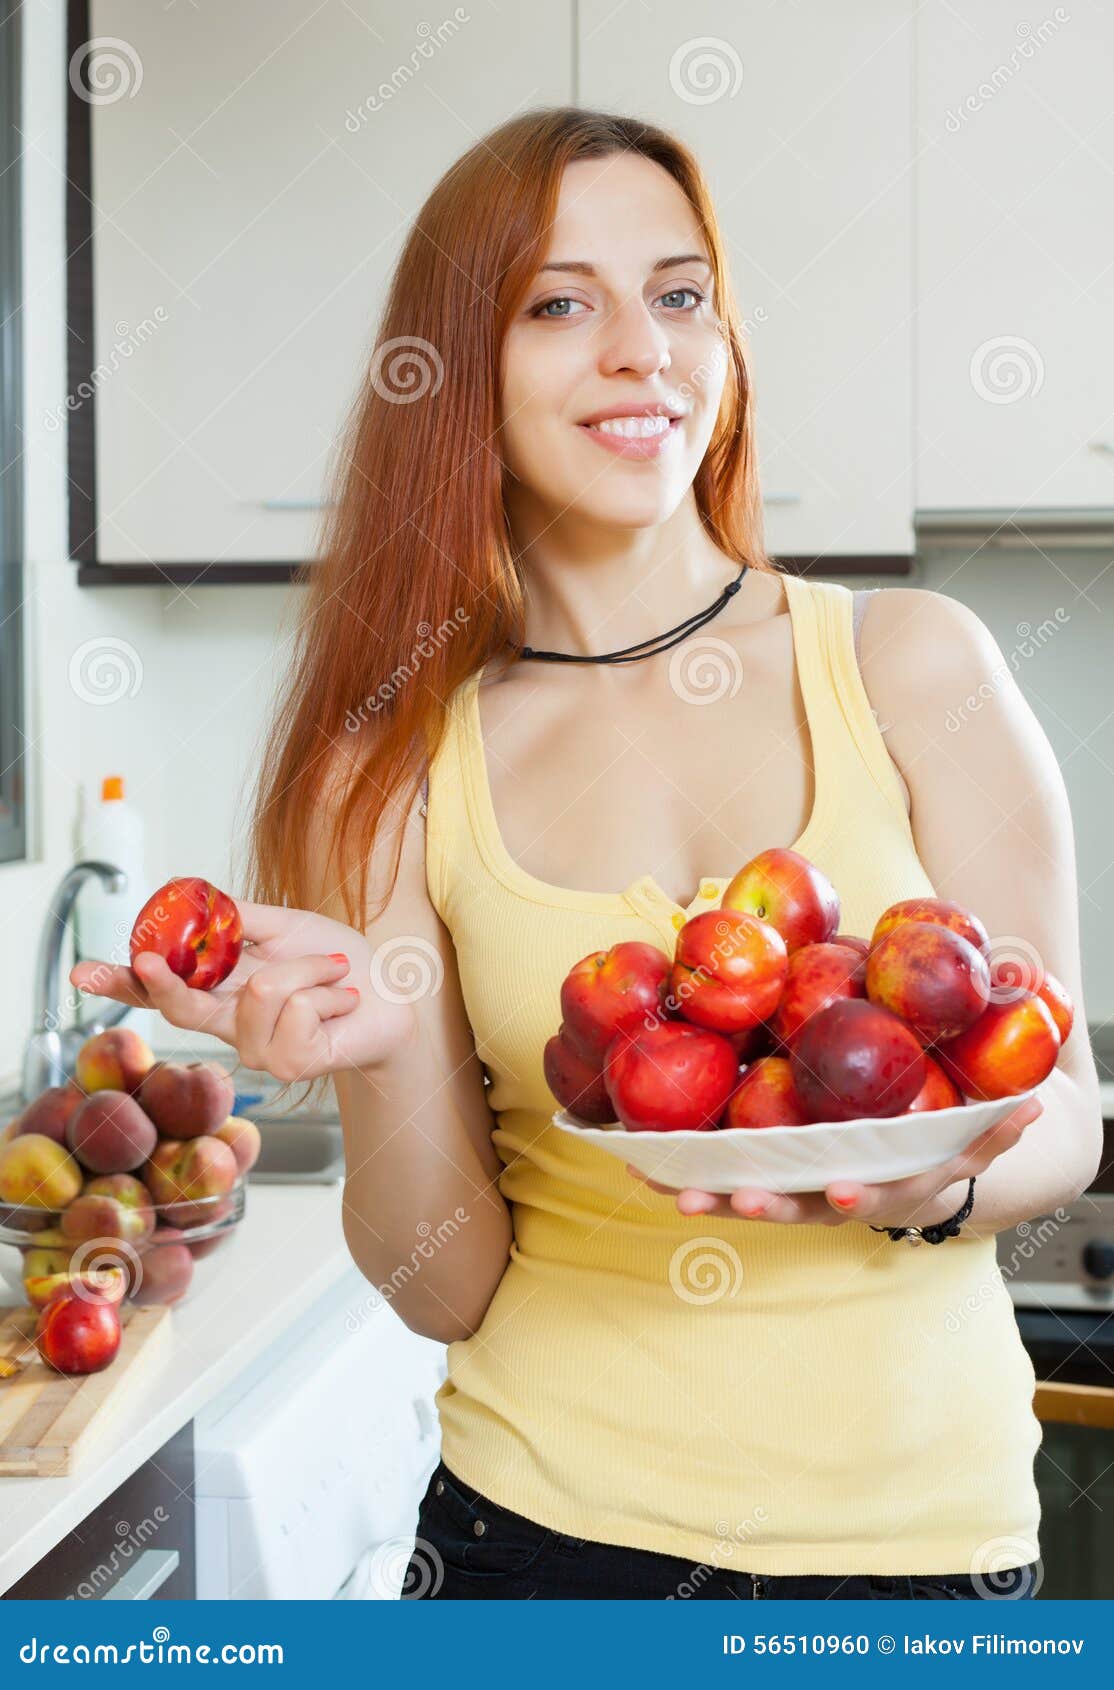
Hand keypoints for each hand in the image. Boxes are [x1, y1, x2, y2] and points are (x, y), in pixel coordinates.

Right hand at [69, 900, 416, 1081]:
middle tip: (148, 959)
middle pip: (179, 1009)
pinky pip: (296, 1008)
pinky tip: (341, 1000)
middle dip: (163, 983)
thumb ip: (239, 920)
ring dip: (308, 969)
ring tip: (331, 976)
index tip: (83, 973)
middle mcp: (231, 1027)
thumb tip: (195, 899)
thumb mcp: (284, 929)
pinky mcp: (290, 1065)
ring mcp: (257, 1051)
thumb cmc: (338, 964)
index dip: (119, 986)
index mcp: (221, 993)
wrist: (392, 994)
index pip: (159, 993)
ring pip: (262, 991)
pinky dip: (327, 989)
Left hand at [625, 1095, 1042, 1227]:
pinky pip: (719, 1178)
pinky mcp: (762, 1176)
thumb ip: (997, 1125)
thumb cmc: (936, 1145)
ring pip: (746, 1197)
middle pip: (793, 1209)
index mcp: (883, 1186)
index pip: (870, 1197)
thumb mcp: (972, 1138)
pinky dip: (681, 1174)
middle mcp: (834, 1195)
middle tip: (724, 1201)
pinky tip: (636, 1161)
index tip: (837, 1193)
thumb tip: (1030, 1105)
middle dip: (759, 1206)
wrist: (904, 1173)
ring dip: (705, 1195)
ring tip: (663, 1186)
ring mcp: (796, 1190)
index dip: (853, 1198)